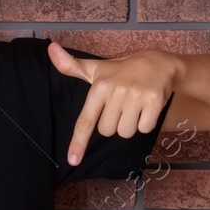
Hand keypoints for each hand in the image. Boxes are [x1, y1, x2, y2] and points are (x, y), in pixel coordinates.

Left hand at [48, 41, 176, 167]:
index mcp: (99, 87)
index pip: (85, 121)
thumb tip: (50, 48)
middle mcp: (116, 91)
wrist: (159, 64)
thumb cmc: (121, 71)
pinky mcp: (154, 102)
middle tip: (121, 106)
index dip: (78, 142)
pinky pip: (144, 129)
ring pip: (125, 132)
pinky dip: (145, 123)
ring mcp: (136, 97)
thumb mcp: (96, 69)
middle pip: (107, 131)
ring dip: (129, 125)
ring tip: (134, 106)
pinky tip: (146, 108)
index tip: (73, 160)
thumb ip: (71, 66)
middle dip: (113, 123)